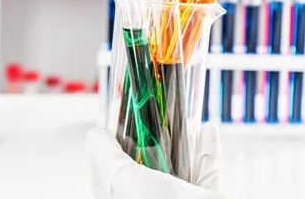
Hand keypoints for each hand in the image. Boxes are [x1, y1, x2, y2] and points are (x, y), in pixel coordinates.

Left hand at [87, 124, 231, 198]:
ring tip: (179, 119)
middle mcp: (148, 198)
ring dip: (181, 141)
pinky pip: (206, 171)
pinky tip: (207, 131)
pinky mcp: (204, 198)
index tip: (120, 118)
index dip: (114, 143)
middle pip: (146, 165)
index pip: (110, 169)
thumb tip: (96, 135)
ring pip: (178, 167)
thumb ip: (103, 154)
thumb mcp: (118, 178)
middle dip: (149, 139)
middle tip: (149, 113)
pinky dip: (207, 151)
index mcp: (121, 197)